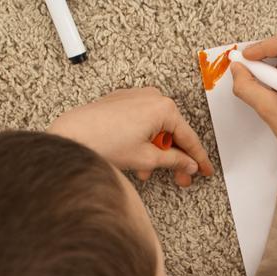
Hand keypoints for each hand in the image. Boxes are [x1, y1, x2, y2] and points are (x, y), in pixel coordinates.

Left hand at [47, 88, 213, 187]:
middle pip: (172, 132)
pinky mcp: (120, 101)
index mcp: (163, 107)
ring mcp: (135, 97)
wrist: (71, 135)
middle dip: (175, 157)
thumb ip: (174, 162)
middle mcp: (151, 97)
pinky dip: (143, 140)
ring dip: (156, 152)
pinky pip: (141, 122)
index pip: (189, 137)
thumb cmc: (104, 141)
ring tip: (147, 171)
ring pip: (156, 129)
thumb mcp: (147, 158)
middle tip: (181, 178)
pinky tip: (137, 158)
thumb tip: (188, 164)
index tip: (204, 170)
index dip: (198, 158)